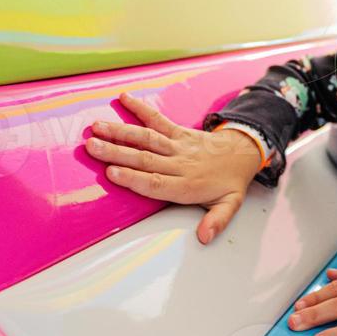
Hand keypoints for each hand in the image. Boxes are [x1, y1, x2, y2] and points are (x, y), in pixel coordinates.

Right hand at [86, 91, 262, 245]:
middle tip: (92, 146)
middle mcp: (179, 163)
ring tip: (96, 127)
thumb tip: (205, 237)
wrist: (244, 153)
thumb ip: (217, 221)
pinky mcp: (178, 131)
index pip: (156, 182)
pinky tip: (124, 98)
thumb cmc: (230, 182)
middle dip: (116, 152)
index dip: (133, 178)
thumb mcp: (230, 205)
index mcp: (187, 185)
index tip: (111, 173)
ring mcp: (178, 145)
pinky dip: (141, 108)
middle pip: (144, 159)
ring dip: (121, 131)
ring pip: (146, 138)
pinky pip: (158, 119)